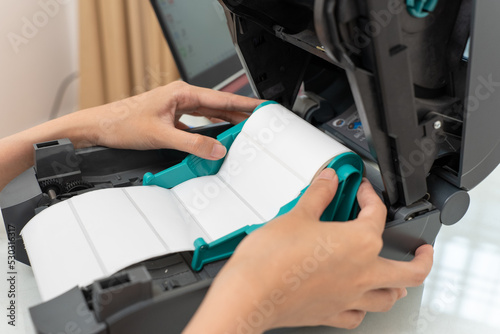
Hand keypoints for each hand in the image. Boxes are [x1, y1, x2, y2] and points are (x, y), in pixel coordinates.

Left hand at [91, 81, 262, 158]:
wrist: (100, 127)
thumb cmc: (123, 123)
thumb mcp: (161, 136)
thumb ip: (192, 144)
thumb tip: (216, 149)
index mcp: (182, 93)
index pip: (221, 99)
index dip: (244, 104)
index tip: (261, 107)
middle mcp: (180, 96)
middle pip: (218, 105)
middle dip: (239, 112)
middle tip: (259, 120)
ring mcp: (175, 106)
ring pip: (208, 112)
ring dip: (225, 119)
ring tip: (243, 126)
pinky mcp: (170, 117)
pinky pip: (197, 121)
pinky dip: (209, 127)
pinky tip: (215, 134)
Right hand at [184, 169, 433, 332]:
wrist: (251, 294)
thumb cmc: (272, 260)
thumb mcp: (297, 214)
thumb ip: (318, 194)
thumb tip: (329, 179)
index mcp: (358, 243)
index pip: (376, 214)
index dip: (370, 196)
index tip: (361, 190)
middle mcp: (361, 273)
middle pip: (409, 271)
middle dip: (422, 259)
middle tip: (423, 250)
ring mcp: (349, 297)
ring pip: (389, 297)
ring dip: (398, 287)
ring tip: (398, 280)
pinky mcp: (330, 313)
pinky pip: (358, 316)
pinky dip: (363, 308)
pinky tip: (358, 303)